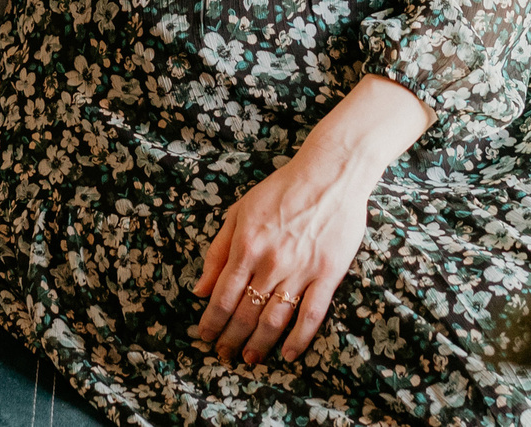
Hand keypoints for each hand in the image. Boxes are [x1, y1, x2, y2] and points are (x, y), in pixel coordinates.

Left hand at [190, 74, 431, 365]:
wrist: (330, 173)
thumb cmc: (282, 189)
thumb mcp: (239, 211)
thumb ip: (218, 250)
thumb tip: (200, 288)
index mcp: (246, 245)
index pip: (222, 296)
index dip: (211, 323)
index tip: (205, 338)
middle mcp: (270, 262)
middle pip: (245, 313)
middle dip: (231, 338)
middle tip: (225, 355)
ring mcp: (300, 269)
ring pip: (275, 319)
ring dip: (260, 344)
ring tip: (251, 358)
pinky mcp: (328, 274)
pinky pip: (311, 314)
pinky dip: (298, 339)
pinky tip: (288, 354)